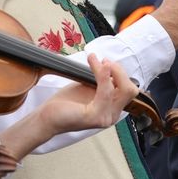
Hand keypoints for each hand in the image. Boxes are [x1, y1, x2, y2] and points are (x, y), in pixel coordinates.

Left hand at [1, 56, 136, 158]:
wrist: (47, 117)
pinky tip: (96, 66)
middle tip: (104, 61)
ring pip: (121, 89)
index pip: (129, 89)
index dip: (120, 73)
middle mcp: (111, 116)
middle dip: (119, 71)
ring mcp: (105, 118)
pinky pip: (106, 92)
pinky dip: (103, 76)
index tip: (106, 61)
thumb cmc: (65, 104)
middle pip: (130, 89)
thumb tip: (110, 66)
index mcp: (112, 109)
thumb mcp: (89, 88)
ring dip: (108, 70)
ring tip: (94, 60)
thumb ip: (102, 82)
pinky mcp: (95, 117)